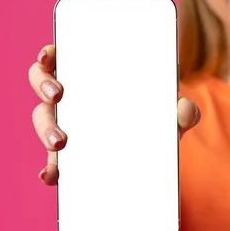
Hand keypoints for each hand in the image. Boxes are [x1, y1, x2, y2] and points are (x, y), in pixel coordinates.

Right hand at [28, 45, 200, 185]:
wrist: (158, 148)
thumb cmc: (158, 115)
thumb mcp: (172, 109)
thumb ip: (183, 109)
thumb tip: (186, 110)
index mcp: (91, 75)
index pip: (61, 56)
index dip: (49, 53)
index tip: (49, 54)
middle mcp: (73, 97)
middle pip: (43, 84)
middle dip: (44, 86)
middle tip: (58, 95)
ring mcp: (67, 126)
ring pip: (44, 121)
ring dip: (46, 130)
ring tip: (60, 142)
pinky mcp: (69, 157)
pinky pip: (53, 162)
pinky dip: (50, 169)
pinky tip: (50, 176)